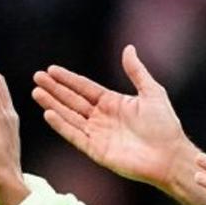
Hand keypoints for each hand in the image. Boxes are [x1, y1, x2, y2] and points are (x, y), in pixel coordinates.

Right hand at [32, 45, 192, 189]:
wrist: (169, 156)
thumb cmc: (165, 126)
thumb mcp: (152, 92)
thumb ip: (136, 71)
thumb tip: (128, 48)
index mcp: (113, 103)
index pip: (84, 88)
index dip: (68, 79)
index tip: (50, 69)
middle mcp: (102, 118)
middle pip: (72, 100)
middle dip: (54, 89)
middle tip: (37, 77)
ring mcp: (97, 134)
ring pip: (69, 116)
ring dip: (53, 104)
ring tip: (36, 92)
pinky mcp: (96, 151)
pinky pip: (75, 136)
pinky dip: (61, 125)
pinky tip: (48, 113)